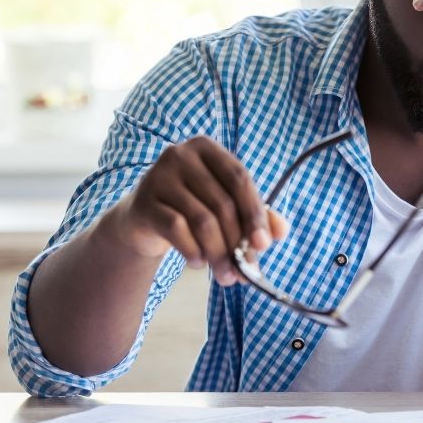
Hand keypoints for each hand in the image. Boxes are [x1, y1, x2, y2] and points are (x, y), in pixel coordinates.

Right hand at [100, 136, 288, 285]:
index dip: (255, 212)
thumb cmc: (193, 207)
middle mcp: (180, 155)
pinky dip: (193, 251)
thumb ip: (255, 215)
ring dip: (218, 253)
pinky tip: (198, 263)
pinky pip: (176, 230)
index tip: (264, 244)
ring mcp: (158, 176)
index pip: (239, 178)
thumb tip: (280, 232)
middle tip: (242, 270)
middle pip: (222, 203)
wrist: (143, 219)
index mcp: (207, 148)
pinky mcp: (143, 202)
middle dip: (236, 242)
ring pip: (202, 220)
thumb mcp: (225, 205)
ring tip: (224, 274)